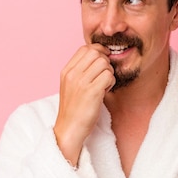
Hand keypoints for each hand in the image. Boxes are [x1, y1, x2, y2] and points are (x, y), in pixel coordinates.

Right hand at [53, 44, 115, 165]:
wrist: (69, 129)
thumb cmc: (74, 109)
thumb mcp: (70, 85)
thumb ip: (80, 70)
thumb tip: (98, 56)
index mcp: (66, 71)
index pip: (85, 48)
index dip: (98, 52)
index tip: (102, 63)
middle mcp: (72, 74)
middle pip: (96, 53)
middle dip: (105, 62)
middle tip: (103, 75)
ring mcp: (81, 83)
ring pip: (104, 63)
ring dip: (109, 73)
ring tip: (103, 85)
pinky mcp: (92, 92)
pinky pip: (109, 76)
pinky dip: (111, 83)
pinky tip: (104, 91)